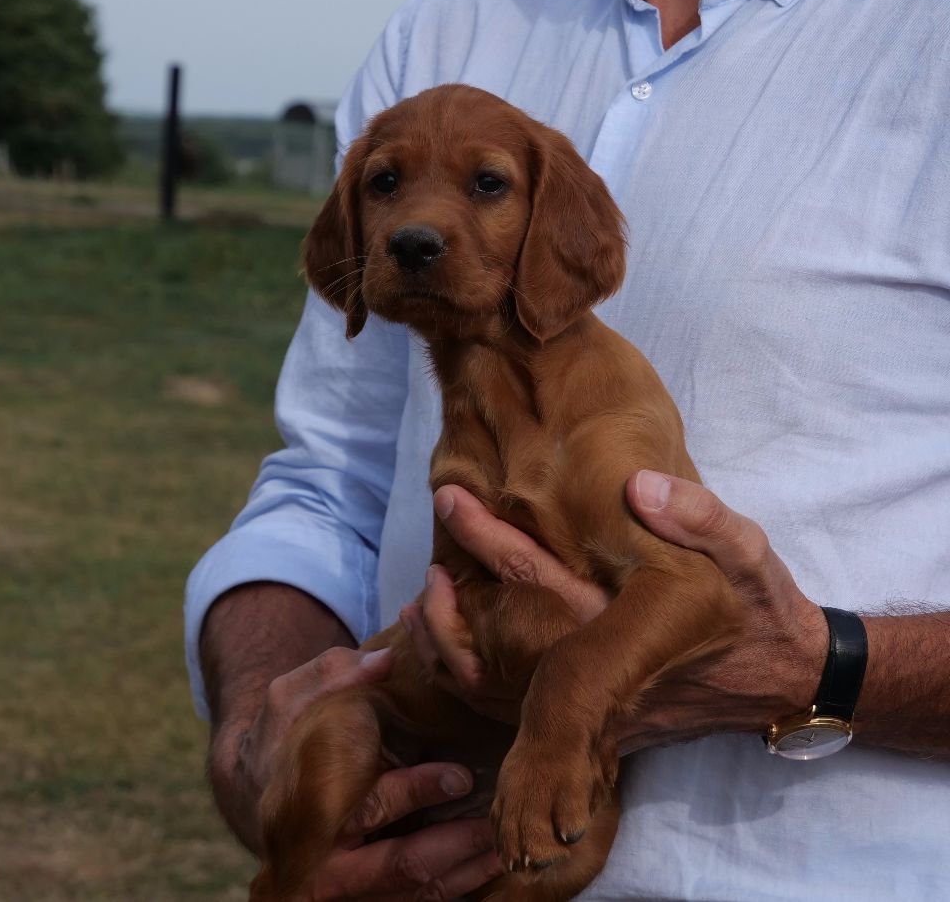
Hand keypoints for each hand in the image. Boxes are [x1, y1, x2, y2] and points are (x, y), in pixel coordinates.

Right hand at [210, 644, 502, 899]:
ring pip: (412, 892)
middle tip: (495, 822)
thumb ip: (333, 674)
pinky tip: (486, 865)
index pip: (370, 805)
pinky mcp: (363, 898)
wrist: (253, 790)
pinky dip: (453, 888)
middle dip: (453, 844)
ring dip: (463, 871)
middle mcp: (323, 861)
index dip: (418, 790)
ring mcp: (344, 890)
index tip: (462, 776)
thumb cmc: (283, 733)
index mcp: (307, 807)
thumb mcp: (293, 695)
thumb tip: (384, 660)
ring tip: (503, 844)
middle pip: (399, 864)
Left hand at [406, 475, 827, 751]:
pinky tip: (461, 647)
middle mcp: (599, 676)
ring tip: (425, 605)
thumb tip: (635, 485)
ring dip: (451, 653)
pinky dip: (476, 682)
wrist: (785, 677)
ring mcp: (595, 712)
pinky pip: (517, 718)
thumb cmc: (761, 607)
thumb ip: (698, 517)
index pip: (535, 580)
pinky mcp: (596, 726)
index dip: (485, 536)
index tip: (449, 496)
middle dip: (447, 611)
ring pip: (498, 698)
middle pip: (497, 653)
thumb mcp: (747, 548)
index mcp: (625, 624)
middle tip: (425, 565)